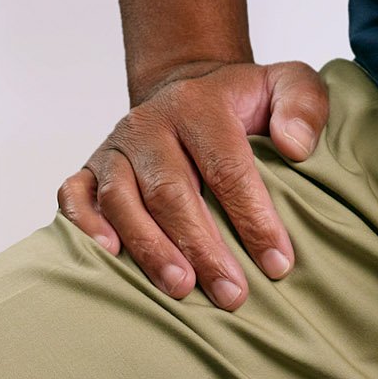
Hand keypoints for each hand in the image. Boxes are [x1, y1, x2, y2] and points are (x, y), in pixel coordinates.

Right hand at [56, 58, 327, 310]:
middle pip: (172, 191)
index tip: (278, 263)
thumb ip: (303, 104)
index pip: (227, 165)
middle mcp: (151, 122)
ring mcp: (116, 146)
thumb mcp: (286, 84)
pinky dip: (85, 227)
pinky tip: (109, 258)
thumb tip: (294, 147)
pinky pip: (74, 197)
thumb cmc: (241, 102)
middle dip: (203, 248)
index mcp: (201, 103)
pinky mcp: (89, 168)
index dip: (253, 216)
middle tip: (232, 294)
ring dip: (150, 249)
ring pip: (123, 201)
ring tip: (181, 290)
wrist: (188, 92)